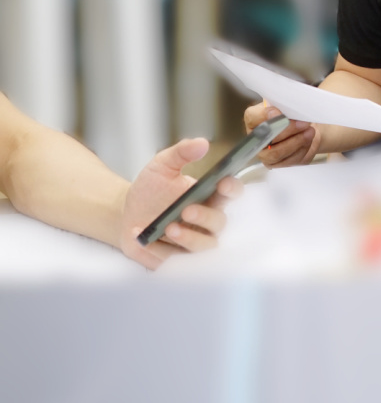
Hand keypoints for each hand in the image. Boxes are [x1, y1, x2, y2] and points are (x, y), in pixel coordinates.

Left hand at [119, 137, 241, 270]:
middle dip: (205, 218)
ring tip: (169, 227)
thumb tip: (202, 142)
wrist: (125, 215)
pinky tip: (143, 238)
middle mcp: (207, 224)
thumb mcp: (161, 166)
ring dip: (189, 238)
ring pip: (204, 247)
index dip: (232, 189)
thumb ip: (180, 153)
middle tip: (186, 210)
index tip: (222, 182)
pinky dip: (159, 250)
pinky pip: (175, 260)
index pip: (231, 194)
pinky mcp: (177, 260)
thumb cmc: (150, 191)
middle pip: (219, 224)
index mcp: (210, 198)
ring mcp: (194, 244)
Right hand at [244, 101, 319, 167]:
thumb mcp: (287, 105)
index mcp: (254, 120)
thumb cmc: (293, 115)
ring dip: (296, 141)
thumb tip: (281, 111)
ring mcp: (265, 154)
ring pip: (277, 153)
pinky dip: (301, 149)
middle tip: (303, 123)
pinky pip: (289, 161)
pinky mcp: (278, 164)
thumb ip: (282, 105)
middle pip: (266, 137)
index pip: (252, 117)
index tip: (279, 113)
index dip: (264, 116)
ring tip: (309, 132)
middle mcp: (256, 138)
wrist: (306, 128)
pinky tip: (308, 140)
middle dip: (287, 130)